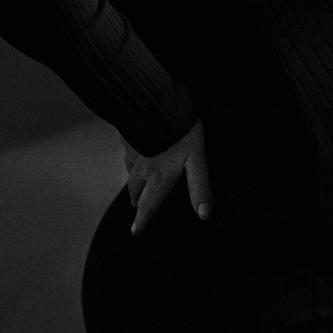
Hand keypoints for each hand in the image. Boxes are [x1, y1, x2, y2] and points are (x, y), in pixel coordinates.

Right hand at [122, 117, 212, 236]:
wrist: (159, 100)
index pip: (148, 204)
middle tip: (137, 205)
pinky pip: (127, 146)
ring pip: (130, 168)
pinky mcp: (129, 131)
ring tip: (136, 180)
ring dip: (132, 177)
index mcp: (158, 176)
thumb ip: (200, 187)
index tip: (135, 232)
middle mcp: (142, 167)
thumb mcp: (197, 160)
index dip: (142, 220)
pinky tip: (135, 146)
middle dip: (137, 199)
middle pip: (135, 188)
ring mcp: (133, 148)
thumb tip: (204, 214)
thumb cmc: (183, 131)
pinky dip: (130, 152)